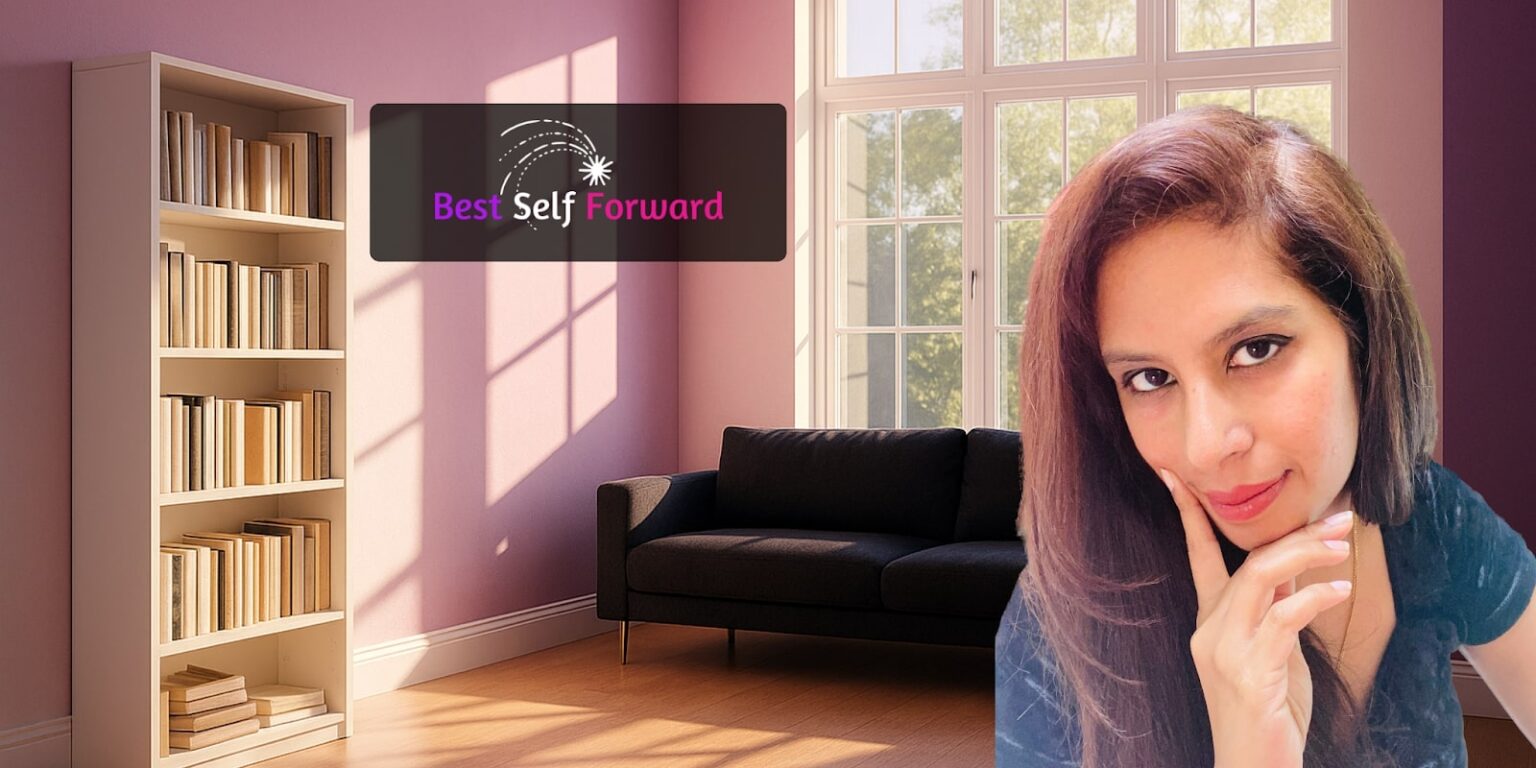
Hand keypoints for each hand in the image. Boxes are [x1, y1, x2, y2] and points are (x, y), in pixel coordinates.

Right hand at [1160, 467, 1354, 767]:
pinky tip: (1340, 588)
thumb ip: (1276, 610)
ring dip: (1308, 554)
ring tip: (1345, 545)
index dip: (1186, 513)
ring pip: (1260, 579)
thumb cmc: (1268, 714)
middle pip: (1247, 561)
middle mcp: (1209, 630)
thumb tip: (1297, 568)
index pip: (1198, 555)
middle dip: (1295, 533)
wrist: (1252, 767)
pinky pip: (1282, 618)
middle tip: (1341, 517)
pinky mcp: (1248, 672)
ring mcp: (1224, 651)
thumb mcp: (1274, 652)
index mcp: (1210, 622)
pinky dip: (1314, 596)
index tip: (1172, 476)